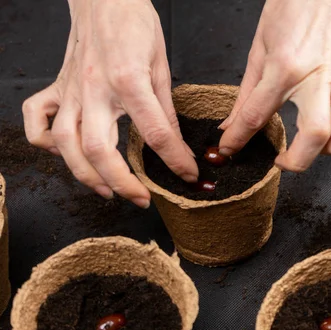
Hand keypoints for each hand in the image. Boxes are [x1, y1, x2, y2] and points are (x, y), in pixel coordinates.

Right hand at [22, 0, 197, 207]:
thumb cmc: (134, 24)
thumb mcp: (162, 66)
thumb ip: (165, 110)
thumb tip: (175, 144)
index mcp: (128, 81)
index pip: (155, 133)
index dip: (175, 160)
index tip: (188, 175)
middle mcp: (93, 89)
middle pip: (97, 149)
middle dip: (121, 182)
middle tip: (142, 198)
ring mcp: (70, 90)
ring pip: (65, 144)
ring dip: (85, 174)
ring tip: (108, 191)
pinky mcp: (56, 87)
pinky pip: (37, 120)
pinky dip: (46, 143)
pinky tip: (65, 154)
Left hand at [219, 0, 330, 171]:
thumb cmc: (286, 14)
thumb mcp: (257, 52)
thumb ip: (246, 96)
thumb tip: (230, 129)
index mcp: (283, 67)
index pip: (256, 115)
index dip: (238, 141)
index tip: (230, 152)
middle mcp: (317, 75)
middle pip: (316, 133)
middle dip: (299, 161)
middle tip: (286, 161)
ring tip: (322, 143)